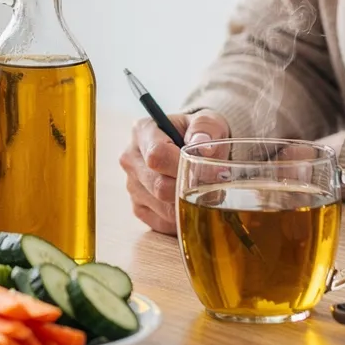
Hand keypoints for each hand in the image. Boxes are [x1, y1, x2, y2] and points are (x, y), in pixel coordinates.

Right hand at [119, 111, 231, 235]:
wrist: (192, 147)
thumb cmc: (199, 133)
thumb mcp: (208, 122)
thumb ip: (206, 128)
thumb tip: (203, 145)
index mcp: (143, 132)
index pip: (156, 156)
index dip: (183, 167)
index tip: (209, 171)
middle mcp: (131, 158)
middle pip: (158, 186)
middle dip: (189, 191)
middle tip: (212, 187)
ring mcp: (132, 184)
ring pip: (161, 208)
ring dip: (187, 206)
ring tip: (202, 194)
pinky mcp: (137, 206)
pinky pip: (161, 222)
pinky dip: (180, 219)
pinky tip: (189, 204)